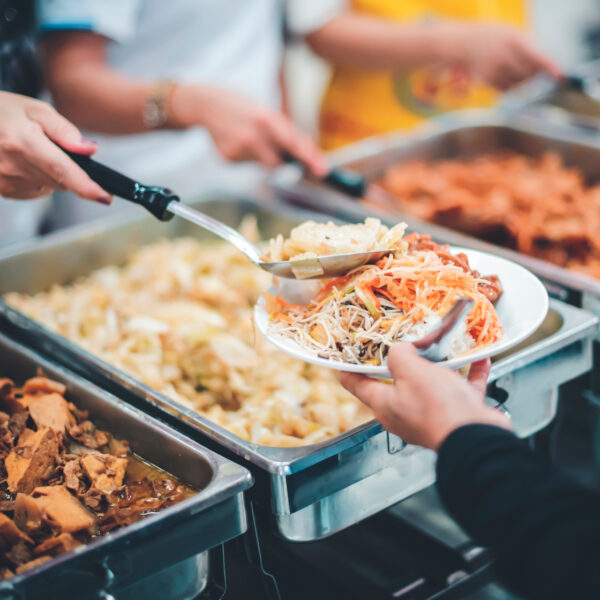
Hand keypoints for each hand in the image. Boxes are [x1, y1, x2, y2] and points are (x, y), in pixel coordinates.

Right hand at [0, 92, 110, 201]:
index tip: (106, 197)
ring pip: (51, 187)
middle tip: (54, 149)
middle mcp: (14, 165)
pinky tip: (24, 162)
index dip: (87, 187)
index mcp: (23, 142)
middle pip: (62, 181)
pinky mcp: (4, 190)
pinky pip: (36, 192)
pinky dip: (38, 180)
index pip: (62, 170)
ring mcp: (7, 181)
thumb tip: (89, 150)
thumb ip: (65, 130)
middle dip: (68, 169)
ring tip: (32, 151)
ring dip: (52, 174)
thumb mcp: (35, 110)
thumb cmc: (4, 112)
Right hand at [169, 85, 327, 175]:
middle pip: (279, 162)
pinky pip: (246, 165)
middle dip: (288, 165)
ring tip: (249, 139)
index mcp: (268, 119)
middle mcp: (256, 134)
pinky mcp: (228, 157)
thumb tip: (304, 154)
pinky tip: (235, 142)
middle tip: (302, 167)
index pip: (294, 142)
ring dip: (263, 157)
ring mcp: (241, 147)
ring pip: (263, 164)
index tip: (323, 169)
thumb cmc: (242, 108)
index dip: (310, 157)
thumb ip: (282, 132)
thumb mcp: (265, 113)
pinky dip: (245, 157)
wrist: (206, 104)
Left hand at [340, 343, 510, 450]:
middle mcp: (404, 413)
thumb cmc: (438, 407)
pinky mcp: (457, 416)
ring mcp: (431, 416)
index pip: (356, 385)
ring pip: (431, 385)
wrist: (478, 437)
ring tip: (443, 346)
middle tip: (402, 340)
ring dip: (438, 365)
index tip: (346, 355)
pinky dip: (468, 375)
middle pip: (395, 383)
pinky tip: (477, 359)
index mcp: (385, 405)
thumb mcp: (410, 370)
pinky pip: (460, 390)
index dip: (349, 368)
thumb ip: (398, 354)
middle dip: (400, 361)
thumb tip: (400, 349)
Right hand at [440, 23, 561, 90]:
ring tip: (512, 67)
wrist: (465, 44)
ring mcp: (494, 70)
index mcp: (513, 40)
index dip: (550, 67)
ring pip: (518, 83)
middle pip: (529, 74)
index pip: (537, 56)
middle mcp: (503, 56)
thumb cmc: (494, 38)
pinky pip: (507, 89)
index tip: (560, 76)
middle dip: (534, 74)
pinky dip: (510, 85)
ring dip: (521, 80)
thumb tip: (544, 69)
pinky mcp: (488, 82)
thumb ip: (528, 49)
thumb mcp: (512, 35)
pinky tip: (503, 74)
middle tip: (533, 70)